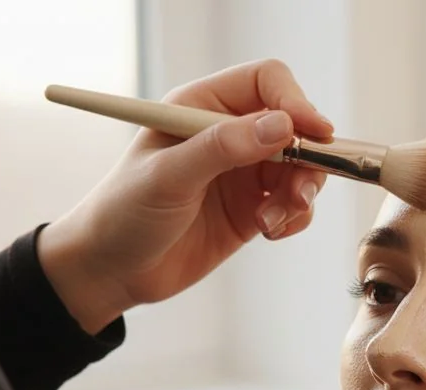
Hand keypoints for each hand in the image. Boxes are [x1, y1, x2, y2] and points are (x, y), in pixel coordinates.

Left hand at [36, 59, 333, 333]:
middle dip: (306, 159)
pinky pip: (295, 203)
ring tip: (272, 221)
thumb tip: (281, 126)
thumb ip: (223, 147)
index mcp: (201, 108)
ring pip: (301, 167)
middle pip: (294, 126)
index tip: (314, 134)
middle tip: (298, 193)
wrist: (111, 271)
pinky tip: (269, 233)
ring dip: (300, 194)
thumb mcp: (168, 176)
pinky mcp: (252, 208)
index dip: (294, 102)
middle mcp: (227, 133)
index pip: (265, 82)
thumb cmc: (124, 213)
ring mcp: (243, 172)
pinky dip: (294, 218)